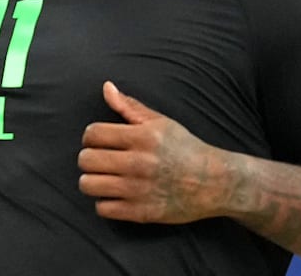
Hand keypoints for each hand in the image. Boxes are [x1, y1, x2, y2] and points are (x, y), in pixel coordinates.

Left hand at [78, 81, 240, 223]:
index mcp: (142, 137)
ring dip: (92, 181)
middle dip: (88, 158)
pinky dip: (105, 202)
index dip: (90, 137)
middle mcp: (139, 163)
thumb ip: (129, 106)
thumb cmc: (185, 148)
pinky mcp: (141, 212)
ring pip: (88, 184)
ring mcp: (139, 189)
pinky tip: (116, 195)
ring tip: (103, 178)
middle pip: (86, 160)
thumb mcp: (160, 122)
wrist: (214, 182)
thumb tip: (106, 86)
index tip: (98, 141)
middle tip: (99, 160)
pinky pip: (102, 208)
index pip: (93, 134)